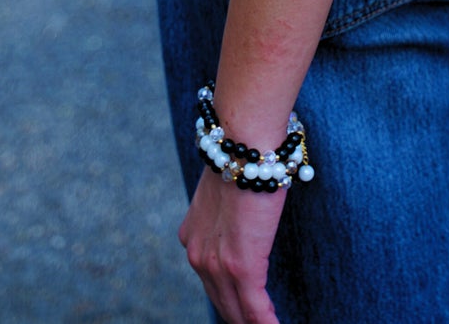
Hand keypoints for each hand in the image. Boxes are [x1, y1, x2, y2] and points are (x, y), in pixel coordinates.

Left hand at [179, 165, 287, 323]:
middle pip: (222, 304)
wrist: (243, 142)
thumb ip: (230, 210)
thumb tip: (247, 211)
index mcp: (193, 237)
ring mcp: (217, 265)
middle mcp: (199, 256)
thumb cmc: (242, 153)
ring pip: (237, 312)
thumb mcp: (227, 187)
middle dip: (241, 319)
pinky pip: (255, 310)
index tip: (245, 309)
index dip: (230, 299)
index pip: (211, 281)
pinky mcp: (242, 267)